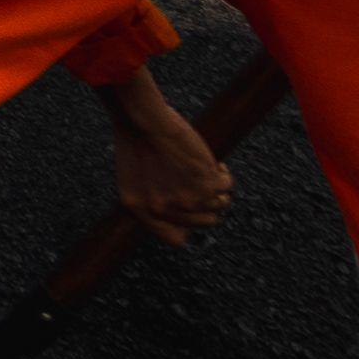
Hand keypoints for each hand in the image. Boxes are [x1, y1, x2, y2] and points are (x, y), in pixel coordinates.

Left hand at [102, 71, 232, 244]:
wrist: (142, 120)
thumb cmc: (135, 141)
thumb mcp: (132, 179)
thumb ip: (152, 203)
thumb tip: (184, 223)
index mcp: (141, 212)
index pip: (175, 238)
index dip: (187, 225)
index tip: (191, 209)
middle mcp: (163, 211)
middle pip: (203, 221)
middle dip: (206, 202)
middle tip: (201, 182)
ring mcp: (186, 201)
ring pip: (219, 204)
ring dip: (216, 186)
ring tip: (205, 169)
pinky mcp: (206, 185)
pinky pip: (226, 185)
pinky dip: (222, 172)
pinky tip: (211, 161)